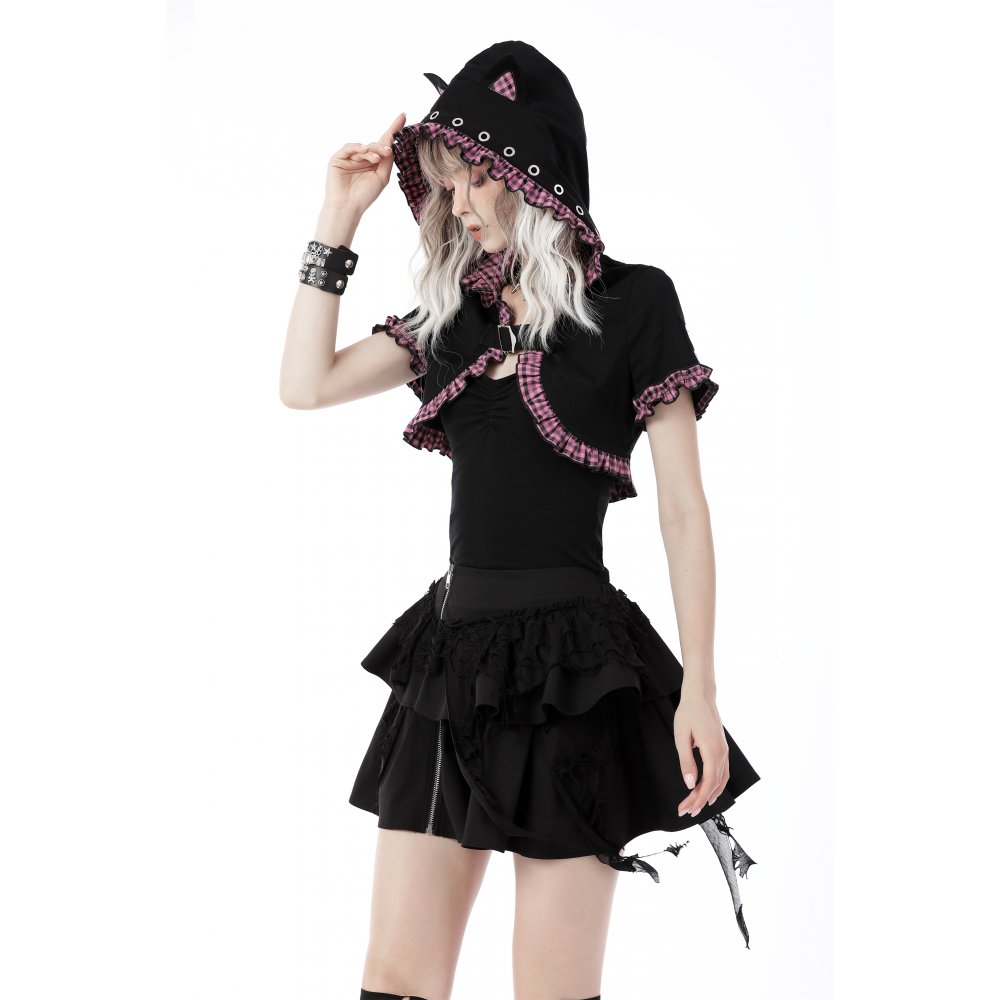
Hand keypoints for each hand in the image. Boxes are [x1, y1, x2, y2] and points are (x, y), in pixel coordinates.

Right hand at [323, 112, 405, 215]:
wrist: (348, 207)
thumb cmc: (365, 195)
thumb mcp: (381, 177)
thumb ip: (387, 160)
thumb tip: (391, 140)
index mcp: (373, 162)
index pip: (384, 143)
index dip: (393, 130)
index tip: (403, 116)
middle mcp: (362, 158)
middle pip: (375, 144)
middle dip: (383, 145)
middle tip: (389, 149)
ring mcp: (350, 157)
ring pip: (363, 147)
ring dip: (372, 150)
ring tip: (378, 157)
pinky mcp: (338, 158)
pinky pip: (349, 148)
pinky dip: (357, 148)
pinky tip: (365, 151)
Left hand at [674, 687, 729, 818]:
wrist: (701, 695)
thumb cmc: (689, 712)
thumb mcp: (681, 736)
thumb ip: (686, 761)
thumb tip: (689, 783)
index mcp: (712, 750)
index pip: (708, 783)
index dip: (698, 799)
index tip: (688, 809)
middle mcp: (722, 753)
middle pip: (714, 785)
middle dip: (700, 801)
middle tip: (686, 811)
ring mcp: (724, 751)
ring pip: (721, 780)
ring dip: (709, 795)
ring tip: (696, 805)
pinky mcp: (722, 748)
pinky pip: (723, 772)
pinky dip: (717, 785)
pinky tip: (710, 791)